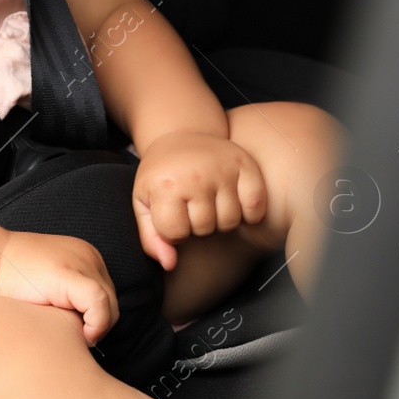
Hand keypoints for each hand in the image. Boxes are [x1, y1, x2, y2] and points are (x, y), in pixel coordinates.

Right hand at [0, 230, 118, 345]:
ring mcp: (82, 262)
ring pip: (110, 306)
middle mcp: (89, 255)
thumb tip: (87, 331)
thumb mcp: (47, 286)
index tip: (78, 333)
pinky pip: (100, 305)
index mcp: (84, 256)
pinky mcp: (71, 274)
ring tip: (74, 338)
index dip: (96, 319)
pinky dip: (96, 326)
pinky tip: (79, 336)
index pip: (106, 295)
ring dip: (96, 329)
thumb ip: (68, 299)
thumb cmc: (7, 281)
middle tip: (76, 340)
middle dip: (97, 325)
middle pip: (112, 302)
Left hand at [132, 130, 266, 270]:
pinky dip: (248, 212)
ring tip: (211, 202)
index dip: (173, 230)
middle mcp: (195, 175)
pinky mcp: (245, 164)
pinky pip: (256, 206)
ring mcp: (222, 169)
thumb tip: (169, 264)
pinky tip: (234, 202)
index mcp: (165, 184)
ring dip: (220, 219)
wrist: (181, 133)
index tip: (172, 213)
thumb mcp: (143, 202)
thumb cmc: (161, 174)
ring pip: (230, 222)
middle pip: (205, 228)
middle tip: (192, 204)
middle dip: (197, 224)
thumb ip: (151, 237)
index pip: (176, 234)